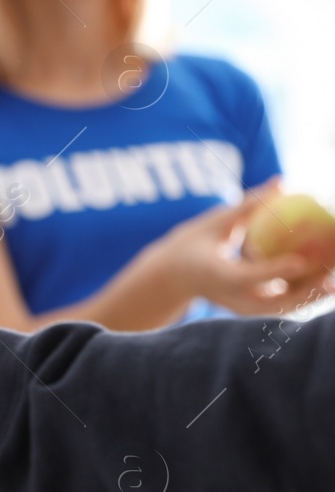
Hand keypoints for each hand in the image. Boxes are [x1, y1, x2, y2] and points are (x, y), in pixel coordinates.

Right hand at [144, 195, 330, 315]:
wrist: (173, 277)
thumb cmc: (193, 244)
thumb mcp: (214, 222)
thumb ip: (249, 205)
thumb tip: (281, 181)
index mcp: (215, 275)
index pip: (248, 276)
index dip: (275, 270)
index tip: (299, 260)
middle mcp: (229, 297)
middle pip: (271, 303)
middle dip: (304, 294)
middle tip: (330, 277)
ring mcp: (239, 307)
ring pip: (281, 308)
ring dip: (310, 298)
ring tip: (333, 281)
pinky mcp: (249, 310)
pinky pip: (280, 304)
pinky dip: (303, 295)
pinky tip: (324, 281)